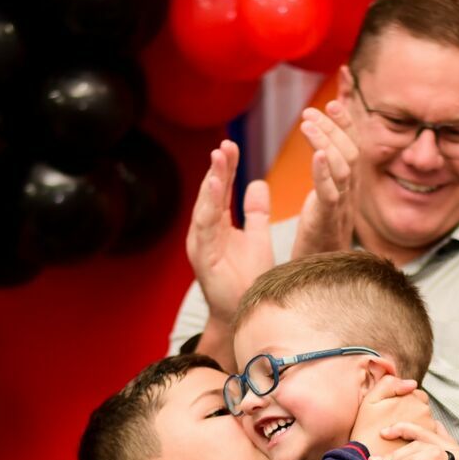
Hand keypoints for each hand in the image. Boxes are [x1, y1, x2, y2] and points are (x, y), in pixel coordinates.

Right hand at [184, 140, 272, 328]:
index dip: (225, 169)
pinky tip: (215, 188)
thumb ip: (255, 213)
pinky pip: (205, 228)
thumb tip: (257, 183)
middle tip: (225, 146)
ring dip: (211, 182)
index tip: (231, 146)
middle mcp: (204, 233)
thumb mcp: (257, 239)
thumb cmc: (249, 280)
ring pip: (205, 208)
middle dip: (217, 170)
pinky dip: (209, 207)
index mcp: (216, 227)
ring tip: (218, 160)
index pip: (220, 191)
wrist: (246, 313)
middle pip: (210, 195)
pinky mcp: (203, 259)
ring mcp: (201, 246)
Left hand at [293, 102, 359, 255]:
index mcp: (347, 191)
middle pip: (351, 152)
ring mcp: (341, 209)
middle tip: (313, 110)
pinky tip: (317, 153)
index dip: (345, 125)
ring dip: (325, 140)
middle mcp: (349, 196)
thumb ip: (327, 185)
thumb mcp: (325, 208)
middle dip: (335, 127)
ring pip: (342, 168)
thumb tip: (326, 159)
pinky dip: (324, 172)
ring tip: (306, 122)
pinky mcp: (327, 223)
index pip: (352, 149)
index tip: (332, 103)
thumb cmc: (318, 247)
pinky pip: (330, 194)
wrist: (320, 285)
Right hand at [348, 377, 429, 456]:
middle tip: (393, 425)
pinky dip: (419, 440)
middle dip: (411, 413)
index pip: (415, 394)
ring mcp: (429, 429)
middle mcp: (425, 411)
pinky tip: (405, 446)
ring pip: (426, 422)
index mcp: (412, 398)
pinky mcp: (430, 445)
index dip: (403, 402)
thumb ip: (389, 383)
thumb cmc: (367, 430)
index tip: (392, 413)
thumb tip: (412, 383)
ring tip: (398, 437)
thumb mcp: (371, 400)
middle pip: (422, 408)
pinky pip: (428, 438)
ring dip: (416, 426)